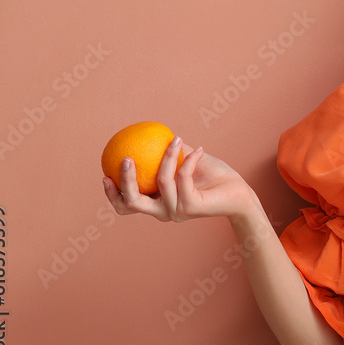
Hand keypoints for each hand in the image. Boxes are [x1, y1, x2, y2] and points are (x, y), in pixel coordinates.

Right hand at [102, 137, 257, 222]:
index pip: (127, 205)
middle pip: (132, 202)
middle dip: (125, 181)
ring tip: (175, 140)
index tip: (105, 174)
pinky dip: (189, 160)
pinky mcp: (191, 207)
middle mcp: (164, 212)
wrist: (239, 192)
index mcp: (157, 204)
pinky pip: (183, 176)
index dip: (112, 194)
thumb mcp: (187, 161)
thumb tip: (150, 132)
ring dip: (168, 157)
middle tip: (126, 158)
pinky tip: (199, 149)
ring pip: (160, 182)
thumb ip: (168, 152)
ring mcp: (177, 211)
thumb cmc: (213, 176)